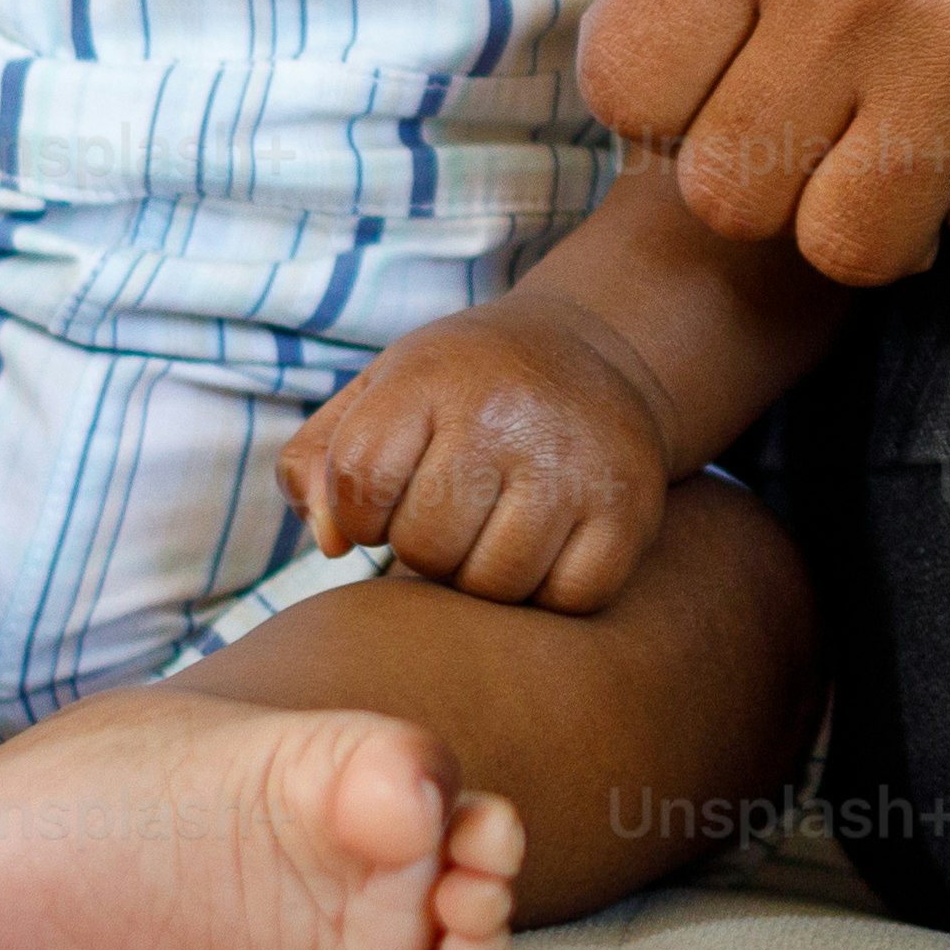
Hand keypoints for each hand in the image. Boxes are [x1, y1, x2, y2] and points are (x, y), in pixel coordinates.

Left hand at [279, 296, 679, 610]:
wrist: (595, 350)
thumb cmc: (464, 386)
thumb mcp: (380, 390)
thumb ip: (319, 461)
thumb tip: (330, 545)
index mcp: (434, 376)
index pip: (361, 479)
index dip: (360, 513)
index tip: (385, 502)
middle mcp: (508, 414)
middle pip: (426, 544)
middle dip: (422, 547)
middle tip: (449, 515)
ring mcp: (576, 464)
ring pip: (494, 583)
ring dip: (480, 576)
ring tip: (489, 532)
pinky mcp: (631, 511)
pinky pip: (568, 599)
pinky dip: (547, 593)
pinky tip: (541, 548)